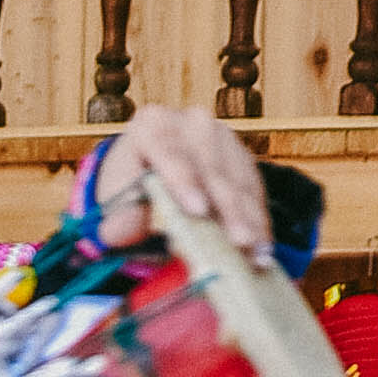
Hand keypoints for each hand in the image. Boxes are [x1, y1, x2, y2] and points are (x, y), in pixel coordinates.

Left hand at [89, 105, 272, 263]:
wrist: (151, 168)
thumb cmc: (130, 184)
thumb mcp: (115, 198)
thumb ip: (117, 216)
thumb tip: (117, 233)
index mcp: (152, 124)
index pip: (168, 149)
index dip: (184, 180)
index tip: (198, 210)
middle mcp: (192, 123)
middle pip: (212, 168)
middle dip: (228, 208)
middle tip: (239, 242)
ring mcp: (222, 137)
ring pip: (240, 181)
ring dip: (250, 220)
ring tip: (256, 253)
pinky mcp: (242, 157)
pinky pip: (255, 190)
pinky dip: (258, 221)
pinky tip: (262, 247)